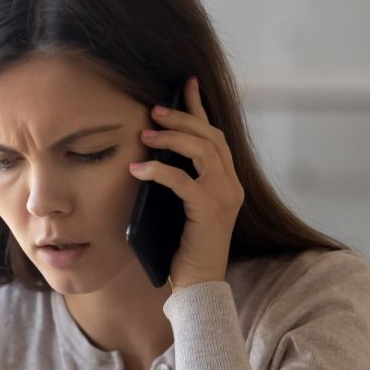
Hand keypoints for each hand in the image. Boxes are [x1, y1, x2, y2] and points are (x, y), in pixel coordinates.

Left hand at [129, 76, 243, 291]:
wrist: (199, 285)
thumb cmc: (185, 249)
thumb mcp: (182, 208)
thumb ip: (178, 182)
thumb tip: (152, 153)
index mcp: (228, 183)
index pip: (215, 136)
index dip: (200, 108)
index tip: (186, 84)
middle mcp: (231, 186)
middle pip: (210, 137)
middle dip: (182, 118)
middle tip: (154, 109)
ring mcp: (224, 196)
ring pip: (202, 151)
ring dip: (172, 138)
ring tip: (145, 134)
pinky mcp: (209, 210)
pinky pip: (182, 180)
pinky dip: (159, 171)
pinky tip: (138, 169)